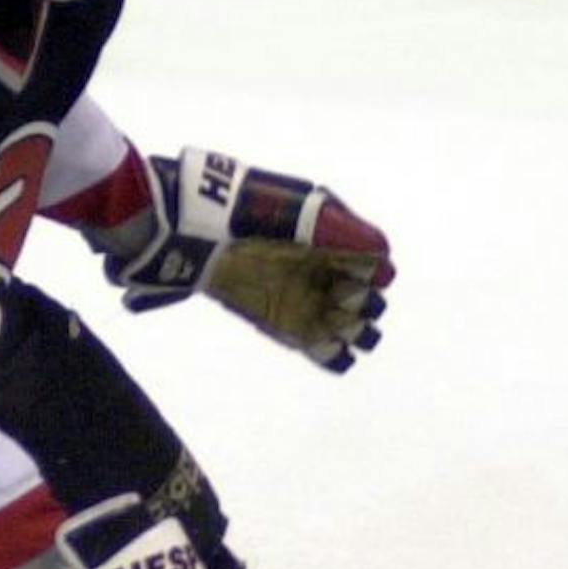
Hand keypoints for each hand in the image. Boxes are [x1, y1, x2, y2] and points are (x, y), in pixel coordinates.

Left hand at [109, 147, 393, 372]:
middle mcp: (318, 268)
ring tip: (338, 328)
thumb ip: (342, 229)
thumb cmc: (241, 212)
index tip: (358, 276)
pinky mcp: (281, 323)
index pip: (372, 262)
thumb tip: (384, 254)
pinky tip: (339, 357)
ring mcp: (301, 297)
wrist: (183, 230)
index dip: (372, 273)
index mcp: (328, 235)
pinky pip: (319, 346)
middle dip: (363, 304)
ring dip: (354, 330)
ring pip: (347, 324)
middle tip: (340, 300)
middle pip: (364, 296)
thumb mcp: (299, 211)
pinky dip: (333, 356)